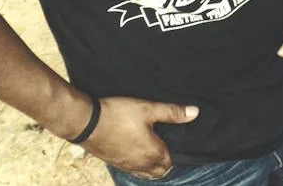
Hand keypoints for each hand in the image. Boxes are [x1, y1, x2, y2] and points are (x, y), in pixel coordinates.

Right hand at [79, 95, 197, 178]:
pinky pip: (131, 170)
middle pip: (159, 171)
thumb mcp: (148, 108)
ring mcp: (126, 166)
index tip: (172, 138)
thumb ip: (172, 112)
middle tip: (164, 143)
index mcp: (152, 153)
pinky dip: (137, 165)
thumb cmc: (119, 114)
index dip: (174, 151)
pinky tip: (134, 150)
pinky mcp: (114, 164)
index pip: (170, 161)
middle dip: (164, 161)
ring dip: (151, 165)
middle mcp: (140, 165)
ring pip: (144, 173)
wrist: (87, 122)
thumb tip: (195, 113)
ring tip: (151, 148)